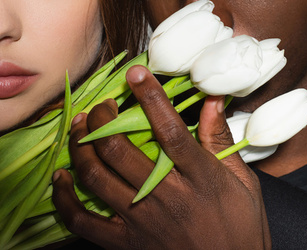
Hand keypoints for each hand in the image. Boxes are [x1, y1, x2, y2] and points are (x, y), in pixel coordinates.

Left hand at [52, 65, 270, 248]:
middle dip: (101, 119)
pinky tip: (62, 178)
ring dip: (80, 148)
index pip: (169, 129)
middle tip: (100, 106)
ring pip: (96, 177)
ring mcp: (141, 222)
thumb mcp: (244, 184)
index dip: (150, 97)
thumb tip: (212, 100)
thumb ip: (220, 142)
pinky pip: (83, 221)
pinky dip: (65, 198)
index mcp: (200, 178)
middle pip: (119, 149)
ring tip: (78, 129)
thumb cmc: (240, 231)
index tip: (136, 73)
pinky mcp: (124, 245)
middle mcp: (167, 197)